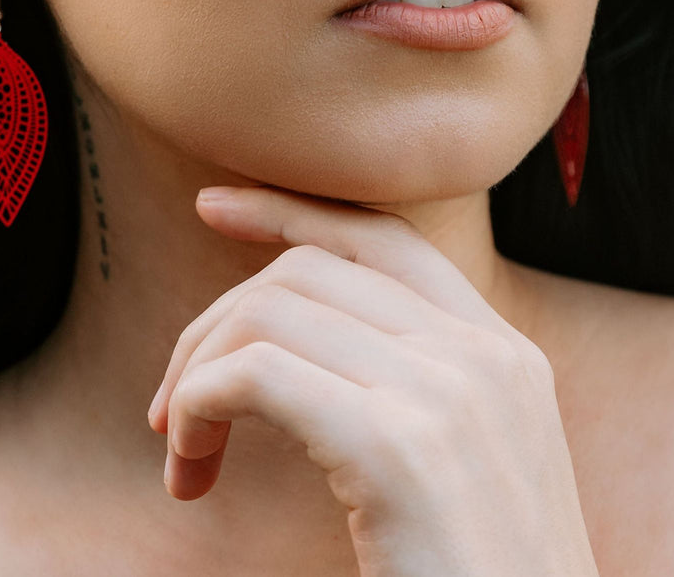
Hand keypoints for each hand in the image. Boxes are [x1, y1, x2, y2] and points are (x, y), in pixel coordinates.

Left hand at [147, 185, 599, 576]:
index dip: (289, 210)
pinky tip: (190, 464)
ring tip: (181, 450)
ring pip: (269, 312)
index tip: (213, 208)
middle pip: (307, 269)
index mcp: (504, 354)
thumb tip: (294, 347)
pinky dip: (196, 403)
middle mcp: (482, 355)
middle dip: (215, 322)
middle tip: (169, 404)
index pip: (381, 234)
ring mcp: (446, 394)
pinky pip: (255, 374)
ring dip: (195, 374)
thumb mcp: (470, 466)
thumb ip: (414, 388)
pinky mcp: (397, 448)